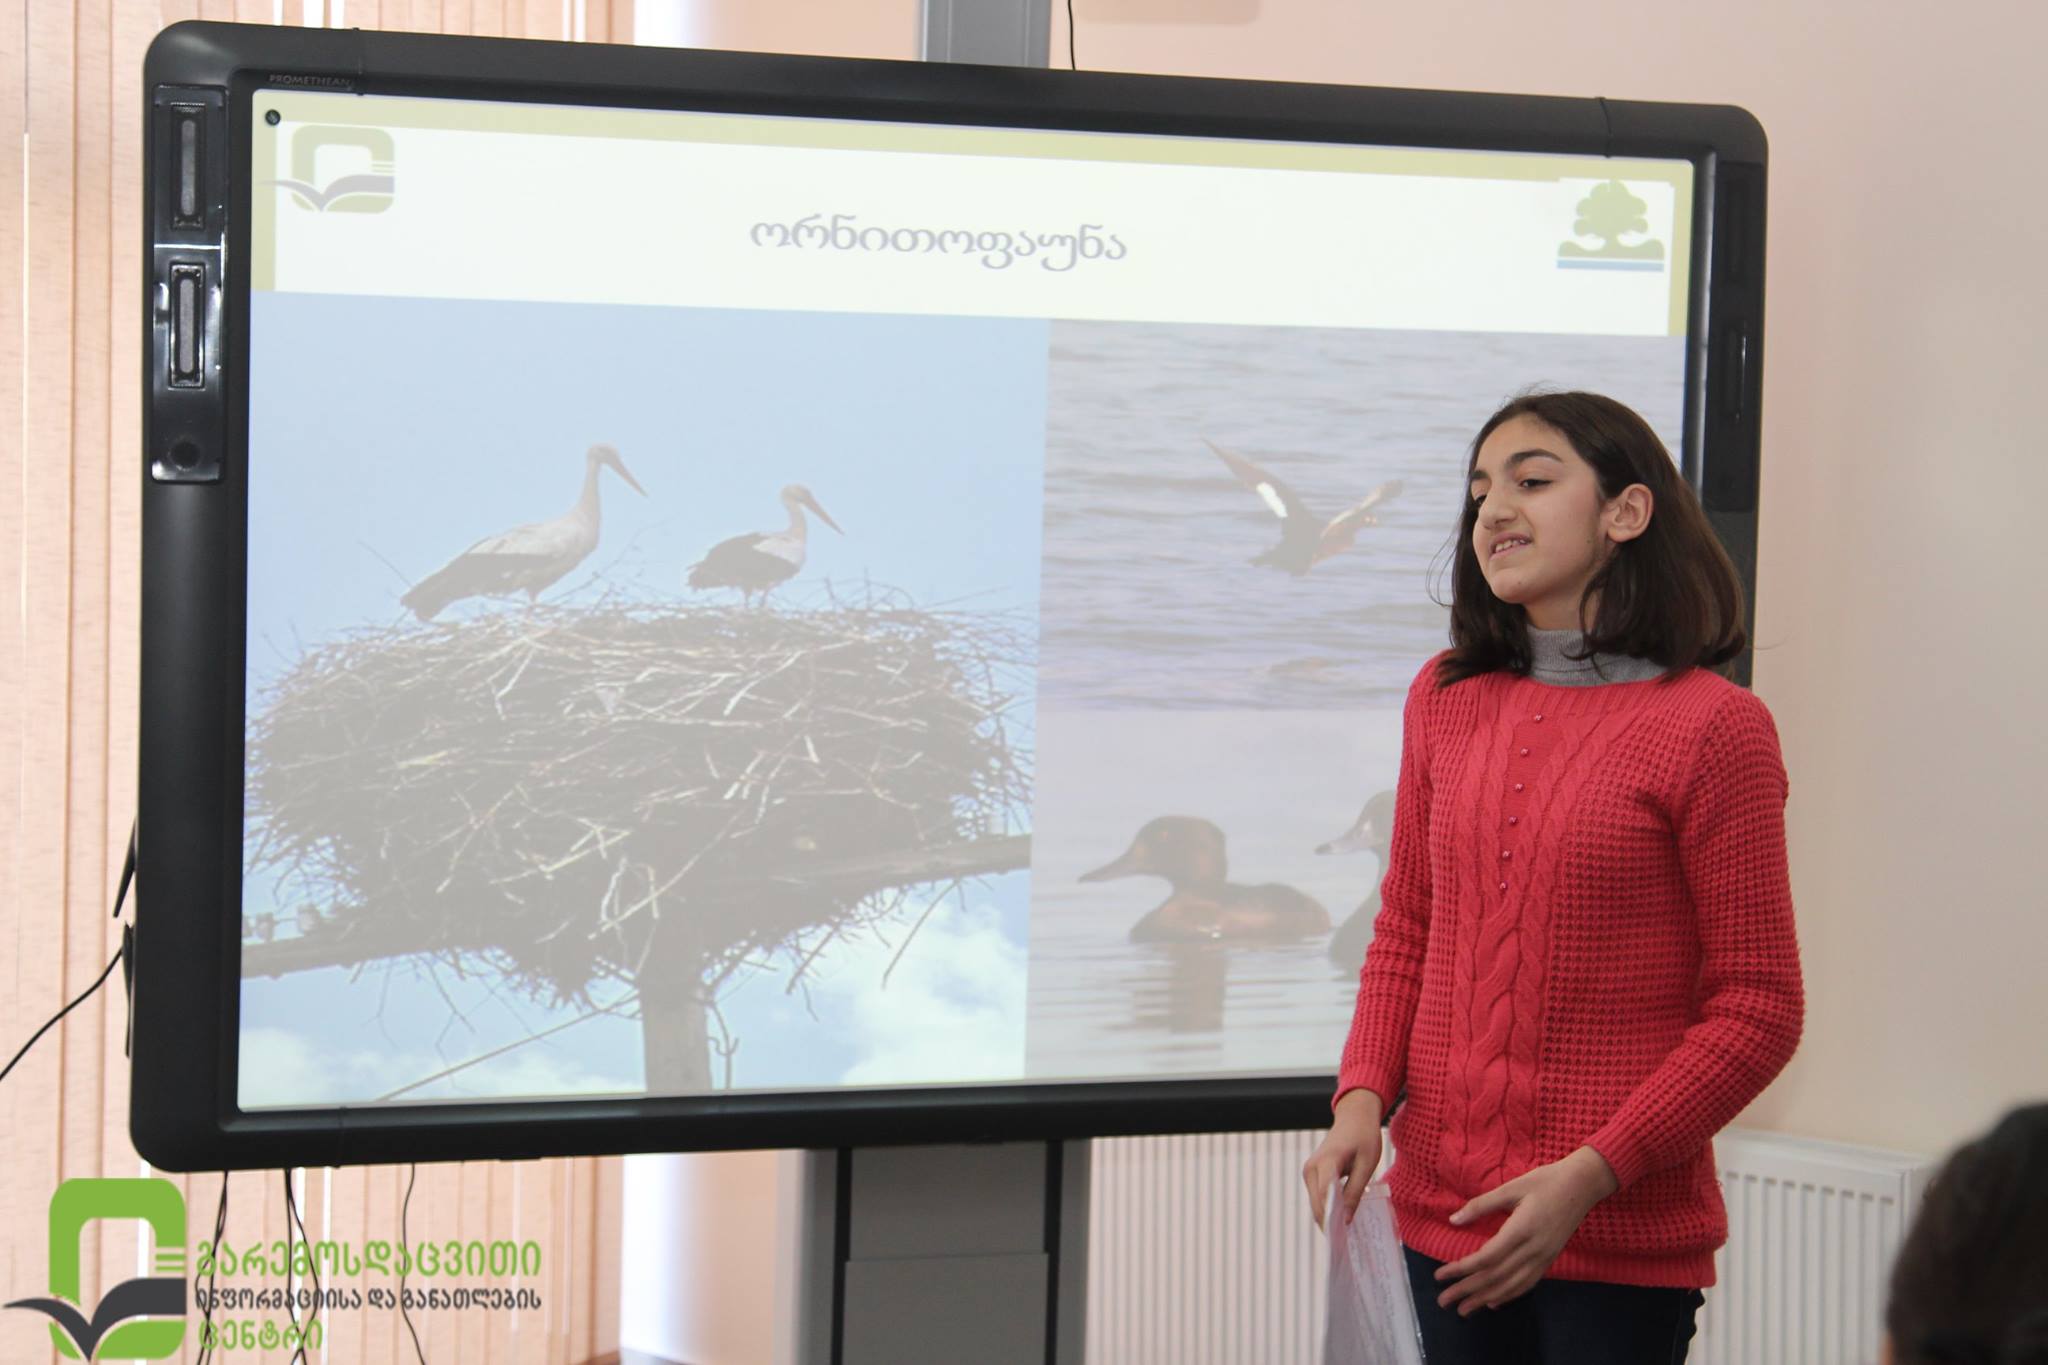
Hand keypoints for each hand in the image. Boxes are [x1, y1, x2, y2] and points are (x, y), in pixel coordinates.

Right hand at [1303, 1089, 1383, 1230]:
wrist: (1354, 1117)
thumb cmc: (1364, 1138)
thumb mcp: (1367, 1165)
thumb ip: (1354, 1192)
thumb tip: (1344, 1220)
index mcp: (1326, 1162)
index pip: (1325, 1198)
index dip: (1332, 1220)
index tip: (1343, 1240)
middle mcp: (1311, 1168)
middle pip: (1317, 1205)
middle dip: (1330, 1225)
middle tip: (1346, 1247)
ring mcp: (1308, 1171)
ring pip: (1315, 1204)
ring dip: (1328, 1219)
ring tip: (1345, 1238)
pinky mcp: (1311, 1174)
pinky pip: (1317, 1197)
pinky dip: (1327, 1210)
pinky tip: (1341, 1221)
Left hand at [1432, 1147, 1619, 1315]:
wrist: (1583, 1185)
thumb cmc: (1545, 1181)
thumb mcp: (1511, 1187)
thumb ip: (1481, 1205)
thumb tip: (1453, 1220)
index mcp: (1520, 1231)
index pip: (1486, 1259)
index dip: (1461, 1270)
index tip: (1440, 1276)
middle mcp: (1532, 1251)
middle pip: (1495, 1277)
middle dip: (1467, 1291)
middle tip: (1444, 1301)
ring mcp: (1543, 1258)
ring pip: (1511, 1286)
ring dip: (1485, 1298)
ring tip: (1464, 1310)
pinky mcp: (1550, 1260)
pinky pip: (1527, 1283)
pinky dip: (1508, 1295)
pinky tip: (1494, 1302)